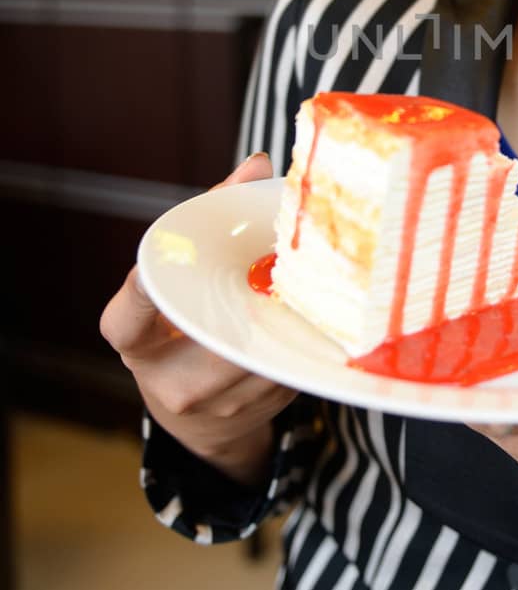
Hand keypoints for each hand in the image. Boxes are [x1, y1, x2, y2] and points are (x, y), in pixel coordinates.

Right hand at [100, 152, 298, 485]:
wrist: (206, 424)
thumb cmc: (188, 332)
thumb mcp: (181, 289)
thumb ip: (208, 227)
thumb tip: (257, 165)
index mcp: (138, 347)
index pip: (125, 323)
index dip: (138, 294)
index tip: (157, 264)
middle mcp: (171, 380)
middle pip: (213, 333)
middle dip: (250, 293)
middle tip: (280, 257)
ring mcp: (218, 404)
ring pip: (262, 349)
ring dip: (289, 310)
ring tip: (309, 278)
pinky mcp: (261, 411)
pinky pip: (290, 363)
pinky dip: (305, 331)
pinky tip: (319, 309)